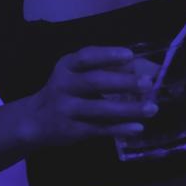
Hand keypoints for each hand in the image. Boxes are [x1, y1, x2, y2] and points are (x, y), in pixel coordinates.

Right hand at [21, 46, 158, 146]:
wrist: (34, 120)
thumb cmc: (64, 91)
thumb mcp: (74, 74)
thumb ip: (100, 69)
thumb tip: (136, 66)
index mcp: (66, 66)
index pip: (86, 57)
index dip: (107, 55)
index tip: (130, 55)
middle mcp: (64, 86)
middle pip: (95, 82)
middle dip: (123, 82)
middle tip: (147, 83)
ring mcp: (67, 109)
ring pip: (100, 109)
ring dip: (128, 109)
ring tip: (152, 108)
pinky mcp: (72, 130)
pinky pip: (99, 129)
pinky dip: (119, 129)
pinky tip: (137, 128)